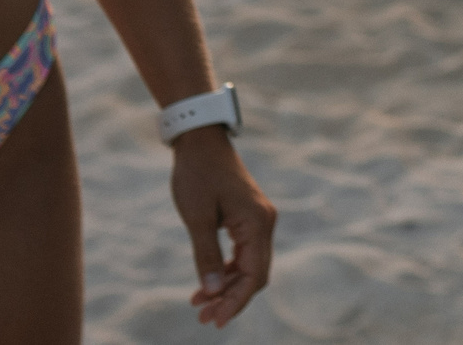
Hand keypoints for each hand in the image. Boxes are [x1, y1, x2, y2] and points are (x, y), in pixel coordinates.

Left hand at [170, 128, 276, 327]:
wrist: (201, 141)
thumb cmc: (198, 174)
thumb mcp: (197, 217)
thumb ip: (206, 256)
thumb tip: (212, 293)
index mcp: (258, 222)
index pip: (253, 274)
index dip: (235, 301)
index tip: (214, 321)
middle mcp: (265, 222)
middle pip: (254, 274)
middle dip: (231, 299)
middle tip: (204, 319)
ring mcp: (258, 220)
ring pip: (248, 266)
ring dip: (227, 287)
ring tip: (200, 307)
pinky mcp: (248, 218)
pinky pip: (242, 253)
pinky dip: (226, 271)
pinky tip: (206, 285)